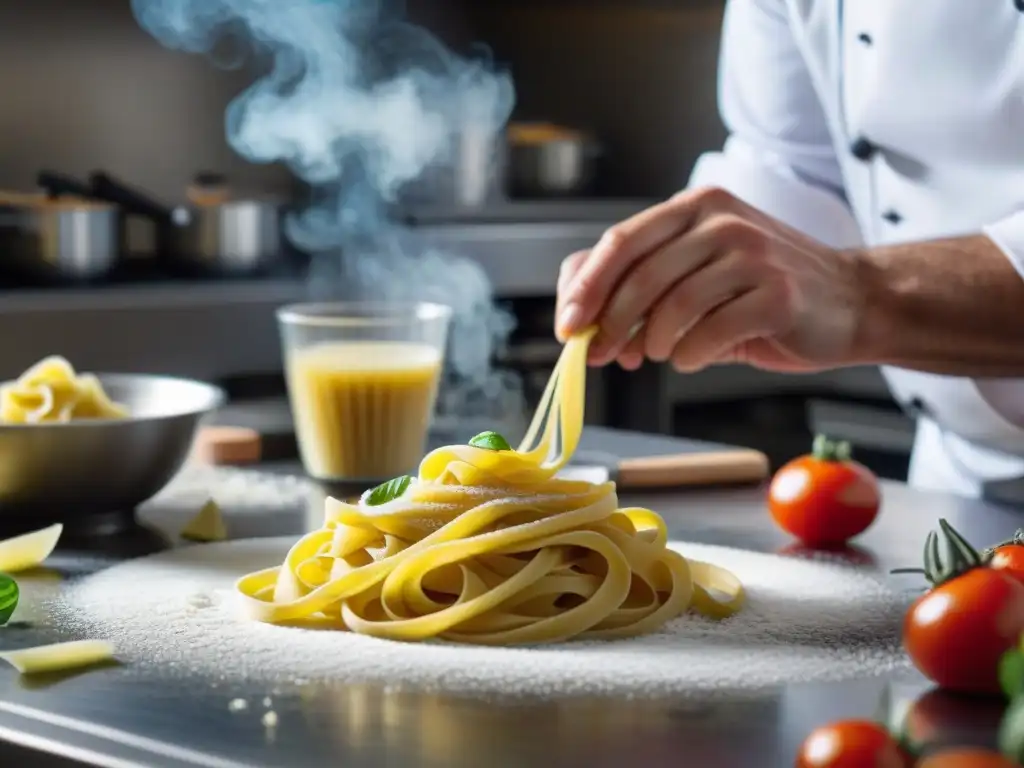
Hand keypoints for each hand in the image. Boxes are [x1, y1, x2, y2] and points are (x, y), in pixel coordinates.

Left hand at [555, 187, 866, 372]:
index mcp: (696, 208)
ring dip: (652, 342)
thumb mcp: (698, 271)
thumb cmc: (762, 292)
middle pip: (640, 275)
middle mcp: (722, 221)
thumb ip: (640, 280)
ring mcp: (754, 254)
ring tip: (656, 354)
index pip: (621, 243)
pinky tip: (692, 359)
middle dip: (610, 323)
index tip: (566, 325)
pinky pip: (711, 331)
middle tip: (603, 353)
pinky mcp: (778, 293)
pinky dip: (690, 355)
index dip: (585, 287)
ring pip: (673, 304)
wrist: (850, 302)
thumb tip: (575, 309)